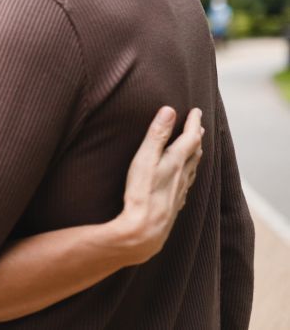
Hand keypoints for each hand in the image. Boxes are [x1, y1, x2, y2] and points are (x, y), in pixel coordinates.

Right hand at [114, 106, 203, 264]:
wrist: (144, 230)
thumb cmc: (141, 193)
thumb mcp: (144, 159)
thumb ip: (156, 134)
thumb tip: (170, 110)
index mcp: (176, 161)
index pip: (191, 137)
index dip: (194, 122)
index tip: (197, 110)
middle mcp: (182, 175)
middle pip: (195, 152)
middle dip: (197, 137)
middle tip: (198, 126)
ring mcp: (180, 191)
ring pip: (193, 168)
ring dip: (196, 154)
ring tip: (196, 147)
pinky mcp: (174, 204)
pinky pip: (187, 184)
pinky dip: (189, 173)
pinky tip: (185, 179)